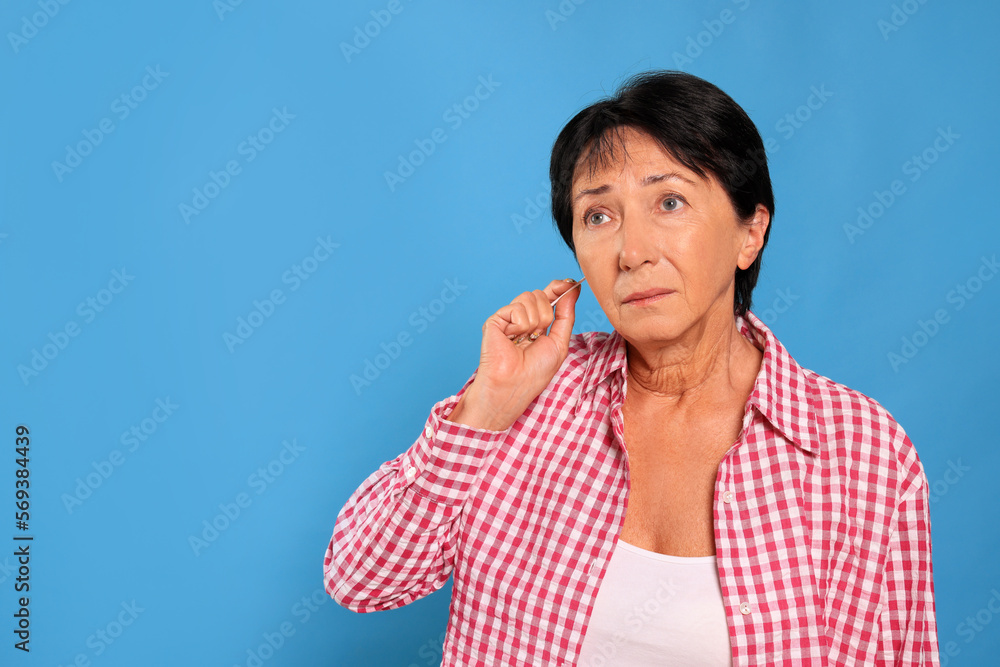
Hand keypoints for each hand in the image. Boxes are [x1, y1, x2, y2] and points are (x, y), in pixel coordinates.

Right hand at [445, 278, 582, 430]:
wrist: (514, 386)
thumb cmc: (534, 373)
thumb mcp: (560, 342)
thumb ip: (566, 314)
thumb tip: (573, 289)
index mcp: (537, 323)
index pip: (548, 296)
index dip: (558, 288)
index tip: (569, 283)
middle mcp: (521, 318)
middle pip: (540, 294)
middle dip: (546, 314)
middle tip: (537, 336)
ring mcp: (507, 318)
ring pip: (529, 297)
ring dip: (534, 321)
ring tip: (525, 340)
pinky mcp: (495, 320)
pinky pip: (516, 307)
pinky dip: (520, 324)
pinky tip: (513, 337)